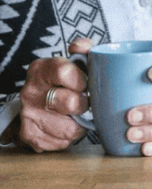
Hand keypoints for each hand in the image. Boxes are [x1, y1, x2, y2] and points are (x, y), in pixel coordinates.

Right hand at [17, 37, 91, 151]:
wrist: (39, 99)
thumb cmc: (64, 79)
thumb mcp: (72, 59)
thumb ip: (83, 49)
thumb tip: (83, 47)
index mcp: (40, 69)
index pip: (64, 72)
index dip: (81, 79)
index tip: (85, 83)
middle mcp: (30, 92)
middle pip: (70, 103)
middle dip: (84, 104)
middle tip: (84, 101)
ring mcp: (28, 115)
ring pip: (69, 128)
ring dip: (80, 123)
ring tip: (78, 114)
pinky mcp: (30, 135)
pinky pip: (61, 142)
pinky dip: (70, 137)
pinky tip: (68, 125)